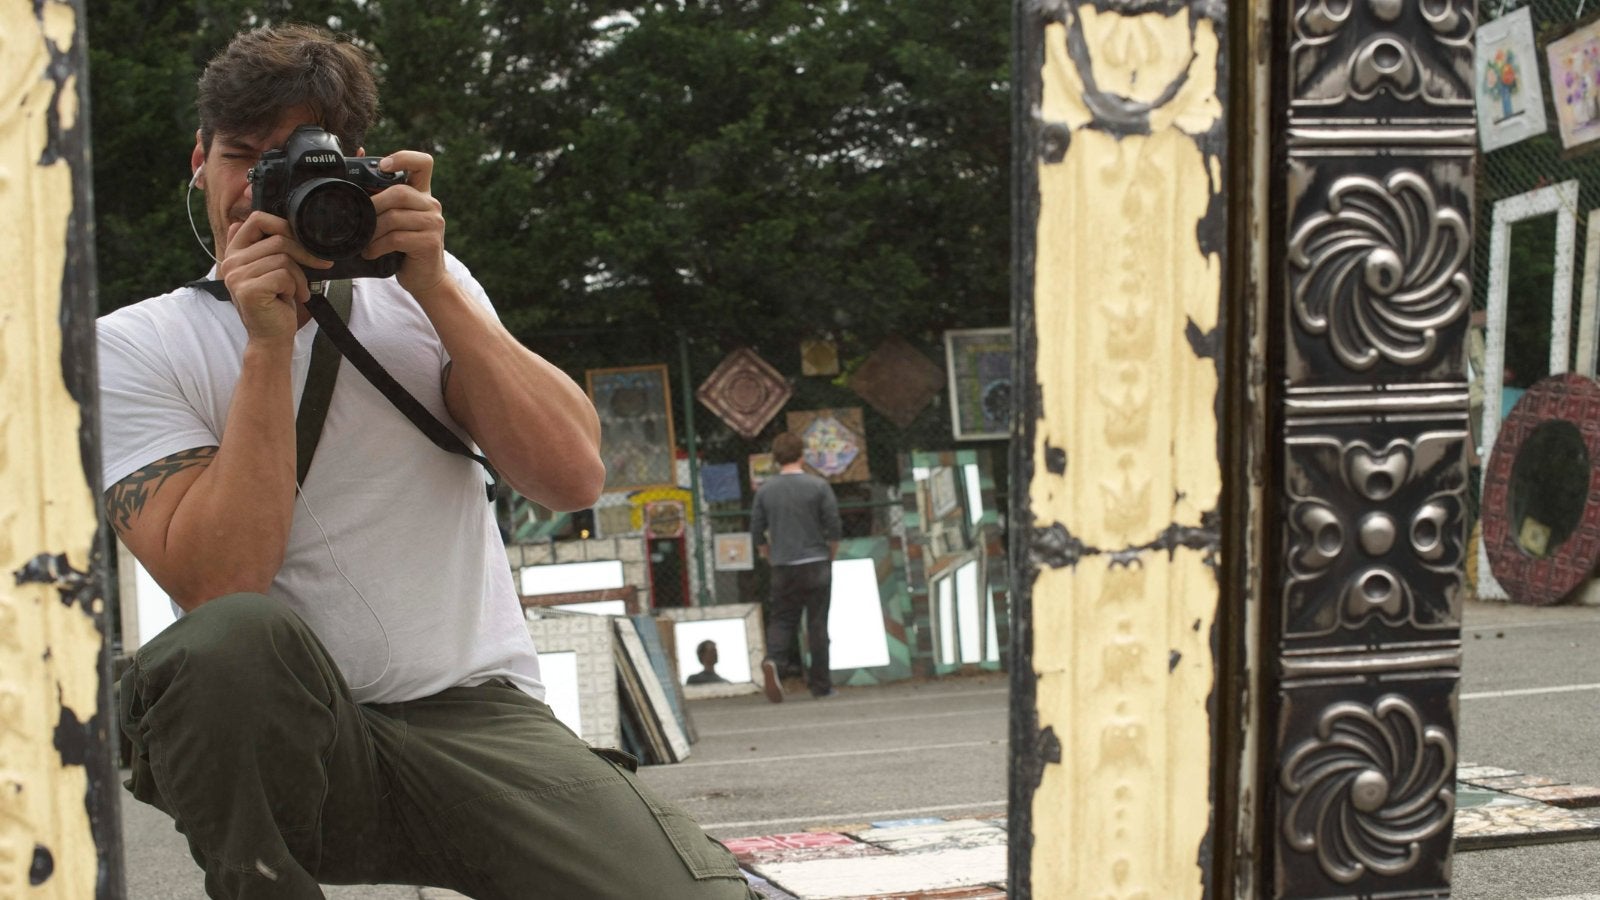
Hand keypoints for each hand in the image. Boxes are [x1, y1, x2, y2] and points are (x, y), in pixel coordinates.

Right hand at [219, 212, 331, 343]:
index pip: (257, 219)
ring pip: (283, 258)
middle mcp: (231, 262)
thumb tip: (282, 223)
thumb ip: (270, 248)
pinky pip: (283, 275)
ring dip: (299, 276)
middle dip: (304, 254)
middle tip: (319, 267)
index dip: (283, 225)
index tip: (302, 239)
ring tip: (298, 291)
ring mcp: (237, 276)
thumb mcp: (274, 271)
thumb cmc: (276, 304)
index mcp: (235, 252)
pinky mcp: (248, 289)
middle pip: (278, 239)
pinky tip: (292, 298)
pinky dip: (295, 287)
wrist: (271, 337)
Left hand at [366, 150, 449, 298]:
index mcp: (422, 195)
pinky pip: (396, 238)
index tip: (383, 166)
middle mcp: (432, 205)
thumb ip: (382, 197)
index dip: (403, 158)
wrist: (426, 278)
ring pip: (394, 217)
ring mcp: (434, 224)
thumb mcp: (394, 219)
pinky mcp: (429, 243)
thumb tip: (359, 157)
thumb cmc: (405, 247)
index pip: (423, 163)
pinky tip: (371, 253)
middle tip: (360, 220)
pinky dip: (377, 246)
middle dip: (373, 206)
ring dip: (372, 232)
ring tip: (365, 242)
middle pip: (399, 192)